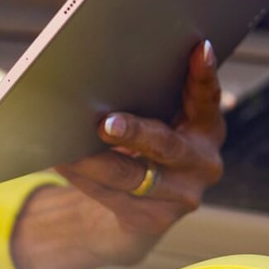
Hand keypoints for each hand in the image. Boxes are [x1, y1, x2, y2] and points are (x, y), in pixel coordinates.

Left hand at [11, 40, 224, 268]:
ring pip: (130, 176)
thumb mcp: (158, 123)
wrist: (141, 211)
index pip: (207, 98)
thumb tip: (99, 75)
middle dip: (133, 133)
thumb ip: (148, 101)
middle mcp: (202, 162)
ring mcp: (181, 195)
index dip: (204, 74)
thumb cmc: (144, 149)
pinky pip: (110, 195)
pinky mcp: (153, 219)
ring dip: (94, 160)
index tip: (199, 48)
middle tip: (105, 124)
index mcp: (207, 128)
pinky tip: (62, 161)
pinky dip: (83, 177)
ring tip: (66, 147)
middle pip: (165, 145)